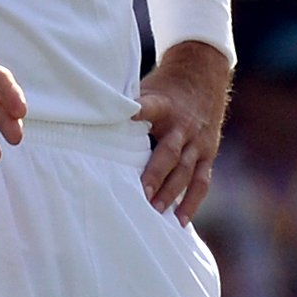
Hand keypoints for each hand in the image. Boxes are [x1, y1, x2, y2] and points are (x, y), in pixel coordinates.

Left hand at [134, 40, 228, 222]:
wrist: (204, 76)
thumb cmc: (166, 88)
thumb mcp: (148, 86)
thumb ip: (129, 105)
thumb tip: (89, 116)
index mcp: (165, 104)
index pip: (151, 107)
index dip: (140, 112)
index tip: (129, 118)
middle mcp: (183, 125)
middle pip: (169, 152)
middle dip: (155, 174)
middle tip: (142, 194)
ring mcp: (198, 141)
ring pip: (185, 170)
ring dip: (170, 192)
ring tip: (156, 212)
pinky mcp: (207, 154)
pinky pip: (201, 181)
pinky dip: (192, 201)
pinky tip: (181, 221)